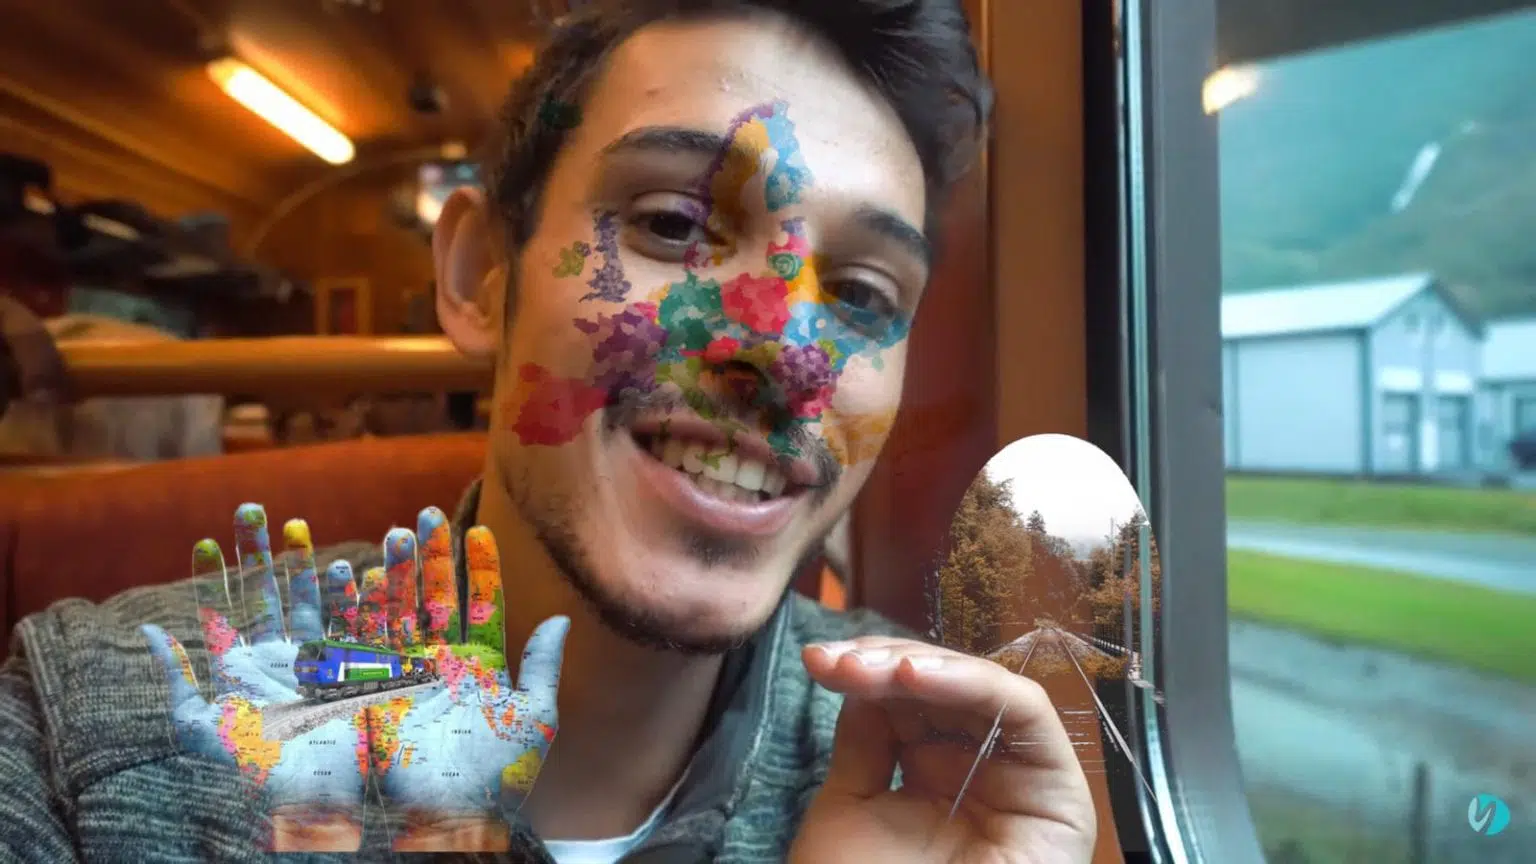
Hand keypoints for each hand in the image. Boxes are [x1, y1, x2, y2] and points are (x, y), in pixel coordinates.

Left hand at [141, 505, 369, 852]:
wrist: (311, 794)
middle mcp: (285, 657)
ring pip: (312, 596)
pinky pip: (355, 622)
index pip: (225, 611)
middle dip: (259, 550)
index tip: (203, 540)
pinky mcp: (356, 669)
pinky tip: (349, 565)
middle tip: (249, 508)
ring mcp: (322, 659)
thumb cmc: (252, 768)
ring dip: (305, 560)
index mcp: (248, 668)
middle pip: (269, 591)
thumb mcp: (199, 726)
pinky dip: (354, 593)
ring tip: (295, 524)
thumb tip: (151, 631)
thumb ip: (177, 679)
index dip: (213, 577)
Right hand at [358, 507, 568, 851]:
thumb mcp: (532, 721)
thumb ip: (541, 668)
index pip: (479, 606)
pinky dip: (354, 609)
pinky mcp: (369, 690)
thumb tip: (564, 618)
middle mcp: (440, 665)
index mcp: (478, 668)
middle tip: (425, 515)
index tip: (477, 529)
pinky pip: (360, 641)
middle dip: (430, 557)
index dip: (479, 569)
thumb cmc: (493, 777)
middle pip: (435, 597)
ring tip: (394, 532)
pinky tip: (352, 572)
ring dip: (396, 572)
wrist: (445, 818)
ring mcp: (403, 674)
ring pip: (399, 610)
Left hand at [791, 638, 1095, 863]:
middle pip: (949, 687)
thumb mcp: (850, 808)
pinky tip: (915, 677)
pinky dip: (972, 683)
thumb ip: (865, 739)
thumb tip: (863, 673)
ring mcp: (1022, 781)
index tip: (820, 661)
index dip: (871, 668)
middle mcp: (982, 773)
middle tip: (837, 659)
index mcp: (934, 778)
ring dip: (925, 666)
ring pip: (988, 688)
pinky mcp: (1060, 795)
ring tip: (870, 668)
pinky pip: (1027, 713)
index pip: (914, 698)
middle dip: (890, 661)